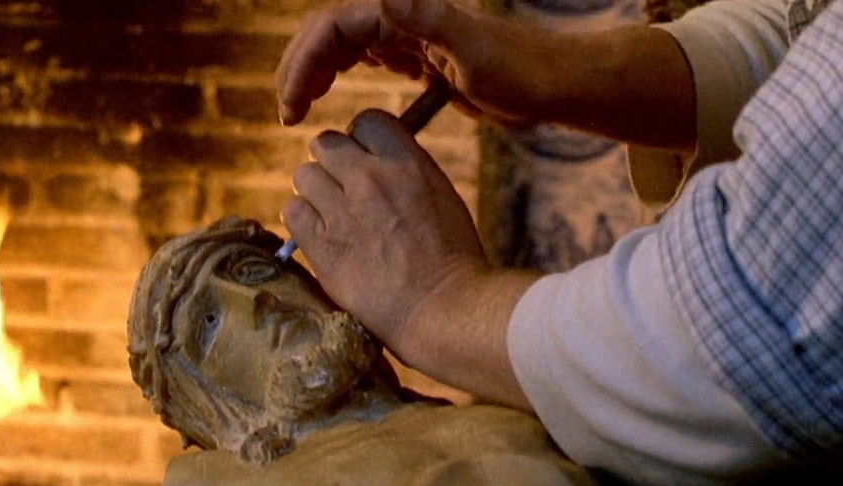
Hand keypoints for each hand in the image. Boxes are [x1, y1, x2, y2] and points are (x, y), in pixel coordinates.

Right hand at [276, 0, 559, 126]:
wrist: (554, 84)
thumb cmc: (521, 70)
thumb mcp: (473, 49)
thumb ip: (428, 18)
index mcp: (403, 9)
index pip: (332, 27)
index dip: (304, 64)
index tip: (294, 108)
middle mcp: (401, 15)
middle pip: (329, 34)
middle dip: (300, 70)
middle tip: (287, 117)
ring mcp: (409, 34)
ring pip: (344, 47)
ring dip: (316, 75)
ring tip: (299, 114)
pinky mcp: (420, 56)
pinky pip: (367, 60)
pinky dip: (343, 80)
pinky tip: (335, 105)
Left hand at [282, 108, 485, 362]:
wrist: (443, 310)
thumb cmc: (454, 260)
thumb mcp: (443, 197)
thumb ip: (408, 170)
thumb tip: (381, 158)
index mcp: (407, 163)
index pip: (366, 121)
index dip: (362, 141)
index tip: (366, 162)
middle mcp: (371, 179)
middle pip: (326, 144)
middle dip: (333, 165)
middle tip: (345, 193)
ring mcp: (343, 212)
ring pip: (304, 176)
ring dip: (315, 194)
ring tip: (333, 218)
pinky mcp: (322, 246)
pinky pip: (292, 212)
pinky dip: (303, 222)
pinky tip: (321, 238)